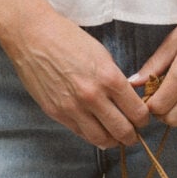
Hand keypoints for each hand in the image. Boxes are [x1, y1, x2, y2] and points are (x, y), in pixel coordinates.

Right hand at [2, 4, 148, 147]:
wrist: (33, 37)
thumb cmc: (68, 39)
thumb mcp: (102, 55)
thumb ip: (115, 80)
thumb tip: (126, 101)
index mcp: (109, 78)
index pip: (137, 112)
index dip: (144, 119)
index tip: (142, 119)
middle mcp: (92, 96)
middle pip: (122, 131)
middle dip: (132, 136)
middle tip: (133, 134)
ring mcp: (72, 107)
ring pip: (101, 139)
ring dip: (113, 141)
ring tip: (115, 137)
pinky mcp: (56, 113)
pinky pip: (80, 133)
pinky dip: (92, 135)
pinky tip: (96, 130)